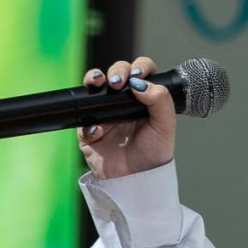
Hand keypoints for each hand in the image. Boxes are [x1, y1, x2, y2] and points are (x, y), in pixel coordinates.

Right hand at [76, 55, 175, 179]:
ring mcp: (104, 113)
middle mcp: (124, 101)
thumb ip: (160, 101)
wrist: (134, 181)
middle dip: (116, 70)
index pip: (141, 72)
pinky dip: (89, 123)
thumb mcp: (165, 127)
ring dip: (94, 79)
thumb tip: (141, 83)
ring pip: (95, 86)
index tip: (137, 75)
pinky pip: (82, 117)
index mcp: (144, 98)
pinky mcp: (88, 128)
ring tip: (98, 84)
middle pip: (117, 73)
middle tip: (118, 81)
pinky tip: (99, 132)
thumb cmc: (153, 154)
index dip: (138, 67)